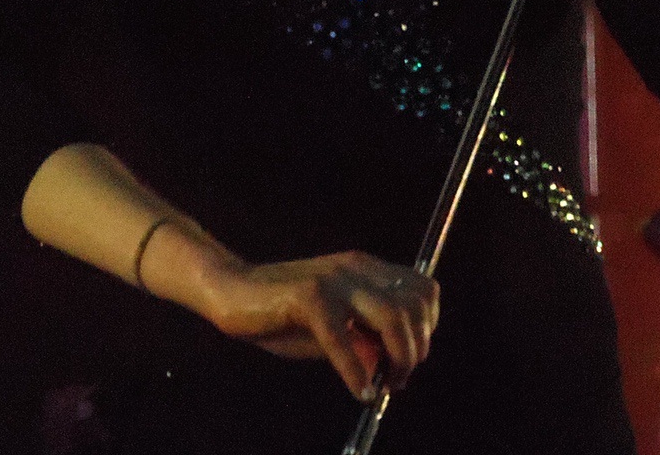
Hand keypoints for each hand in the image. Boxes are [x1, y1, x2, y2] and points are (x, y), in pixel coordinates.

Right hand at [200, 249, 438, 400]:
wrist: (232, 290)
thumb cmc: (281, 314)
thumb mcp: (333, 329)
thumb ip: (363, 341)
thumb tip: (389, 367)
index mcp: (366, 269)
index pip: (423, 289)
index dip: (428, 326)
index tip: (412, 357)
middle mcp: (357, 268)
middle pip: (414, 306)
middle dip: (415, 348)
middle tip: (397, 378)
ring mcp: (334, 280)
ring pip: (392, 317)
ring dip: (397, 358)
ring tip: (383, 385)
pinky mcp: (309, 297)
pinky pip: (344, 338)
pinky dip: (355, 371)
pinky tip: (357, 391)